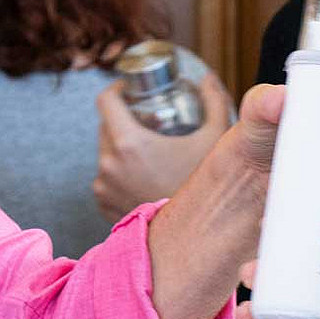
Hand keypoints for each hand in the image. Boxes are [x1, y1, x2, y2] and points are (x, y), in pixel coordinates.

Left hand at [94, 71, 233, 219]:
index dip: (117, 89)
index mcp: (128, 143)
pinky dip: (121, 172)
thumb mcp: (215, 140)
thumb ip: (214, 102)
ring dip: (123, 147)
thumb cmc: (204, 190)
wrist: (195, 239)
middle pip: (105, 126)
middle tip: (150, 120)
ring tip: (150, 149)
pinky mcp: (105, 206)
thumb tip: (208, 78)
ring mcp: (104, 188)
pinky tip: (144, 174)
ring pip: (106, 153)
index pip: (105, 101)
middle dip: (124, 118)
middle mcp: (108, 165)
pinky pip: (107, 178)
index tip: (131, 90)